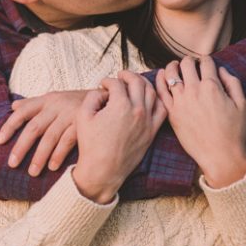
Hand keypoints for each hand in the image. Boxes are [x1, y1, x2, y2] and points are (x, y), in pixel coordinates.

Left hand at [0, 90, 86, 174]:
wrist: (108, 97)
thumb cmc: (76, 102)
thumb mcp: (55, 98)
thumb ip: (34, 103)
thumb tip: (13, 106)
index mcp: (47, 100)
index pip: (23, 112)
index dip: (10, 125)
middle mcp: (56, 106)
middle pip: (34, 128)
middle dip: (22, 147)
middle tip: (12, 164)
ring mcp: (70, 115)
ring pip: (50, 137)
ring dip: (40, 156)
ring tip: (32, 173)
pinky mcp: (83, 124)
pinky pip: (68, 141)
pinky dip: (59, 154)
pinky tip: (53, 167)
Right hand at [71, 72, 166, 203]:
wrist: (103, 170)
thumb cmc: (90, 144)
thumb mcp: (83, 116)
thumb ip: (92, 96)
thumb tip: (103, 91)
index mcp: (120, 106)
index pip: (117, 83)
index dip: (108, 80)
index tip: (103, 84)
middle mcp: (137, 111)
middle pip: (138, 82)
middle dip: (128, 75)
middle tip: (121, 75)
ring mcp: (147, 122)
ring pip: (153, 93)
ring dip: (143, 83)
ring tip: (135, 83)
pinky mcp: (152, 132)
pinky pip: (162, 110)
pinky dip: (158, 99)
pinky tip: (150, 97)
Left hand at [155, 56, 245, 188]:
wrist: (219, 155)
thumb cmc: (233, 131)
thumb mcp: (241, 104)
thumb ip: (233, 83)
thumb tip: (221, 69)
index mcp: (213, 87)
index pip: (206, 63)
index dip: (206, 59)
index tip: (205, 62)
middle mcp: (195, 91)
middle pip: (187, 64)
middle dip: (189, 60)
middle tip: (190, 63)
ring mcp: (181, 102)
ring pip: (171, 74)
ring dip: (173, 66)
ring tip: (175, 66)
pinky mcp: (171, 113)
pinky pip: (160, 91)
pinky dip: (159, 79)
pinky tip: (162, 75)